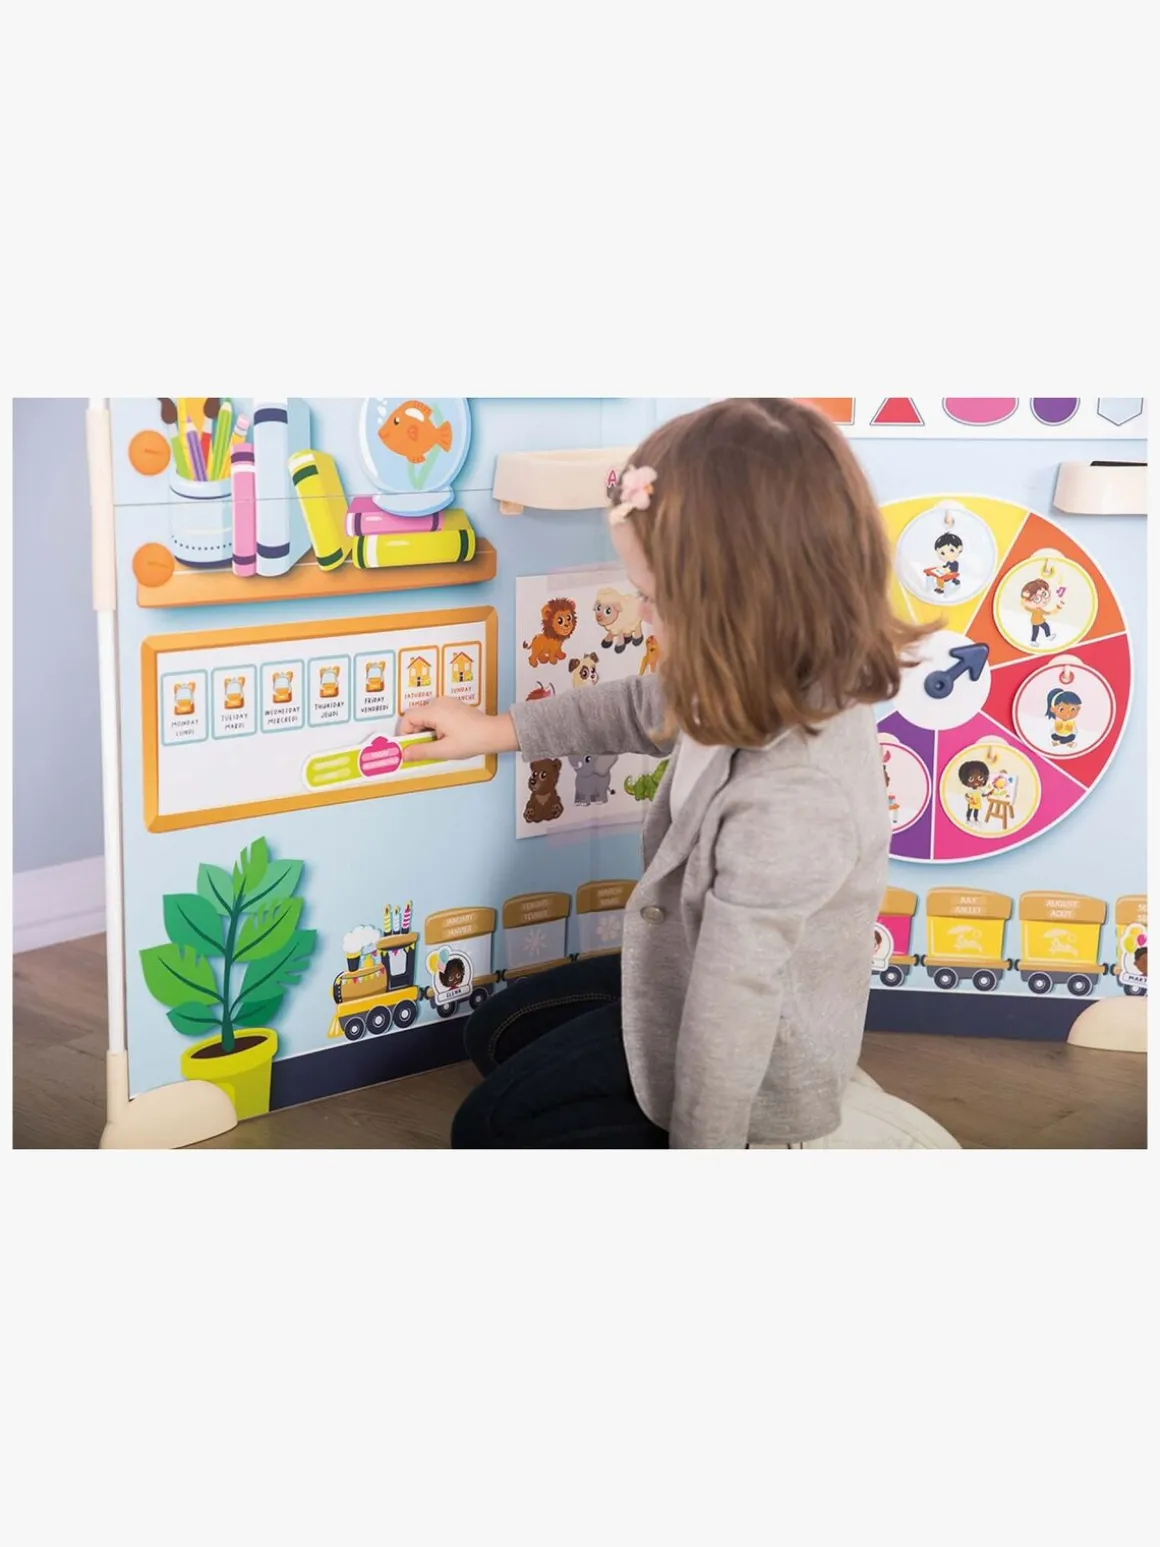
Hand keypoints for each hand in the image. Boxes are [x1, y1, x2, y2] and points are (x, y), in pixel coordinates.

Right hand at [397, 699, 517, 762]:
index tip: (409, 747)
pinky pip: (436, 714)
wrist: (494, 733)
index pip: (408, 718)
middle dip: (417, 733)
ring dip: (427, 731)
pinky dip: (435, 726)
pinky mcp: (453, 706)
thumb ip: (421, 751)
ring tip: (439, 743)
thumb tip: (404, 753)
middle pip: (416, 716)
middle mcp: (439, 702)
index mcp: (434, 711)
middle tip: (425, 748)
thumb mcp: (444, 750)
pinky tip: (446, 737)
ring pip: (426, 716)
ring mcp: (447, 703)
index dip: (404, 733)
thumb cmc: (472, 740)